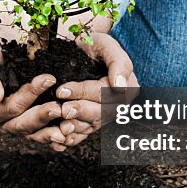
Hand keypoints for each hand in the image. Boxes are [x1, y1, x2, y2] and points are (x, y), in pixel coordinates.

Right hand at [0, 0, 73, 146]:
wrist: (7, 47)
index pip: (12, 107)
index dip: (30, 95)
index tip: (49, 78)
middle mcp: (4, 121)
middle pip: (24, 124)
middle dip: (43, 115)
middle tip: (60, 106)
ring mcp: (20, 124)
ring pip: (36, 133)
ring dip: (52, 131)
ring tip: (69, 124)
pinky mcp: (35, 124)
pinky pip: (45, 134)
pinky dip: (57, 136)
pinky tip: (71, 134)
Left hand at [51, 31, 138, 150]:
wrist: (83, 51)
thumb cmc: (96, 44)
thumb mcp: (108, 45)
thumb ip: (118, 63)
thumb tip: (119, 85)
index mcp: (127, 87)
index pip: (105, 93)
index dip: (83, 92)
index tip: (63, 90)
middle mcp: (118, 105)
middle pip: (100, 114)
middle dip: (80, 111)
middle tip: (62, 109)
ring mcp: (104, 116)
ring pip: (91, 127)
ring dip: (75, 128)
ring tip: (59, 127)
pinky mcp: (91, 123)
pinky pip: (83, 135)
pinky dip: (71, 139)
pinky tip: (59, 143)